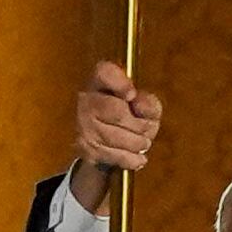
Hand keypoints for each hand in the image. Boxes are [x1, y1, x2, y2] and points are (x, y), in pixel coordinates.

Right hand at [68, 61, 161, 208]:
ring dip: (138, 144)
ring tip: (142, 142)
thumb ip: (148, 102)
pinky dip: (132, 159)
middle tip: (147, 129)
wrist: (109, 144)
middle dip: (139, 125)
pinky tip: (138, 157)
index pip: (105, 73)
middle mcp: (87, 99)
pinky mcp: (85, 147)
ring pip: (118, 137)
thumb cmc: (131, 117)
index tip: (131, 94)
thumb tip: (138, 104)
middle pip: (117, 111)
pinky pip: (115, 155)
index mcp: (101, 80)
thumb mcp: (146, 105)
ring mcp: (83, 124)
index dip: (119, 83)